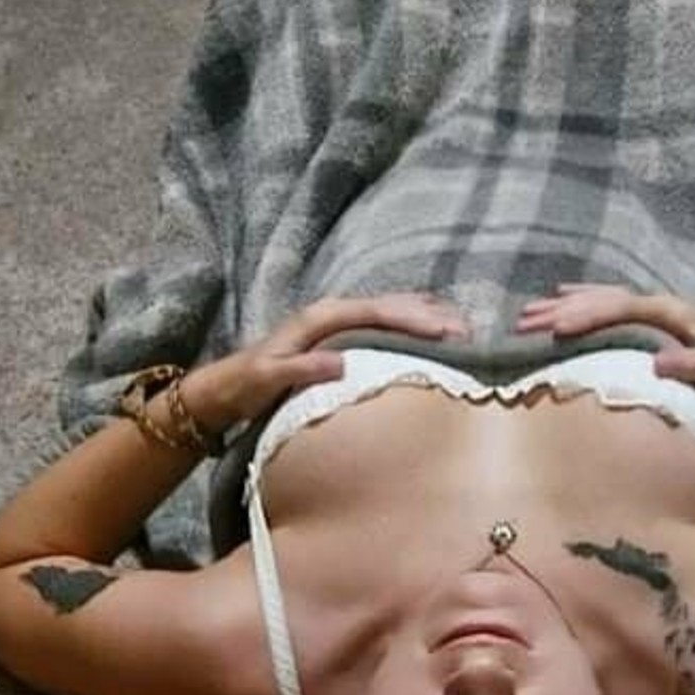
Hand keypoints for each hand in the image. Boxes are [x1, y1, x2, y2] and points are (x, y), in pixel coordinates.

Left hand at [184, 292, 471, 428]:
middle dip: (432, 315)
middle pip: (392, 306)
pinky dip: (412, 328)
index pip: (377, 312)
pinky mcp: (342, 340)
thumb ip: (302, 368)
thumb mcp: (269, 379)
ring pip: (392, 312)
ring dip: (427, 319)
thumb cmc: (245, 385)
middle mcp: (333, 314)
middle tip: (470, 332)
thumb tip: (341, 363)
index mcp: (321, 318)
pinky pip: (385, 327)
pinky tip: (433, 339)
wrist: (224, 389)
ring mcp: (339, 325)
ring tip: (464, 333)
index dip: (414, 318)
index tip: (447, 331)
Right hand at [516, 284, 694, 406]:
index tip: (555, 328)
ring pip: (600, 301)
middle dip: (561, 311)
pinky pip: (609, 308)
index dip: (586, 316)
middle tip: (524, 322)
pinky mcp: (652, 323)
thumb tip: (657, 363)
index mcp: (670, 312)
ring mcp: (654, 312)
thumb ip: (693, 366)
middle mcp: (658, 305)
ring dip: (564, 307)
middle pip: (601, 300)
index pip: (619, 309)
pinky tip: (562, 306)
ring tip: (528, 315)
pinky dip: (583, 304)